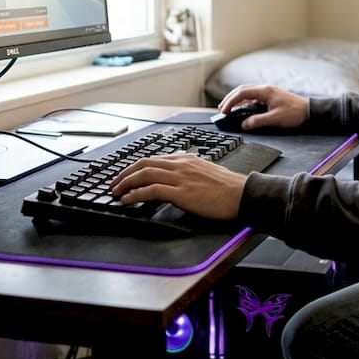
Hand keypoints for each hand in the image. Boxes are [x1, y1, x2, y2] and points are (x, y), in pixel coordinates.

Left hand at [110, 154, 246, 219]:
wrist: (243, 195)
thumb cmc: (230, 189)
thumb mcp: (207, 173)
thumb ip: (191, 173)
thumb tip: (180, 181)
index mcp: (187, 159)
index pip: (155, 158)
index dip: (137, 166)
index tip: (128, 173)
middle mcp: (181, 164)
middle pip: (144, 163)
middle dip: (125, 172)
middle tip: (114, 182)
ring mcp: (180, 177)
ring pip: (144, 174)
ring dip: (125, 183)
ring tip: (116, 191)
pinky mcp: (180, 192)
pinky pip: (150, 190)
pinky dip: (135, 194)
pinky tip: (127, 200)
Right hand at [217, 84, 308, 128]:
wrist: (311, 111)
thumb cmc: (295, 113)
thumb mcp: (275, 119)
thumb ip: (258, 121)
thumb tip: (244, 124)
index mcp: (264, 91)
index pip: (241, 93)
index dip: (230, 102)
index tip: (223, 111)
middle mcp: (265, 89)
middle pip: (242, 90)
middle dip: (230, 99)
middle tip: (221, 109)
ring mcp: (268, 92)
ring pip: (247, 93)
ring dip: (237, 99)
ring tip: (228, 108)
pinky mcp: (271, 97)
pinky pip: (253, 97)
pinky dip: (245, 102)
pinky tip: (242, 109)